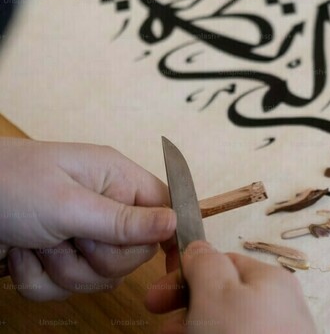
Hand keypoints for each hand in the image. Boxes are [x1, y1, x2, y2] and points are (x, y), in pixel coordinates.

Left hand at [0, 137, 175, 300]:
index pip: (165, 208)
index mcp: (115, 179)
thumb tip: (175, 223)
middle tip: (70, 238)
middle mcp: (104, 206)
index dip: (168, 234)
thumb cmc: (6, 185)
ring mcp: (81, 234)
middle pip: (133, 253)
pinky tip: (21, 253)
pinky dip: (39, 279)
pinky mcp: (58, 257)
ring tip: (37, 242)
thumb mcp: (68, 203)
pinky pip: (66, 288)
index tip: (167, 262)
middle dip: (98, 257)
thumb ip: (124, 220)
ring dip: (63, 269)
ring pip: (100, 277)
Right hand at [145, 241, 317, 333]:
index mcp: (268, 279)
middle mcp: (276, 306)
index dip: (184, 276)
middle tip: (164, 331)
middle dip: (185, 312)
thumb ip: (205, 264)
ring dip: (193, 332)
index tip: (154, 298)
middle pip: (220, 299)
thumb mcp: (217, 292)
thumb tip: (197, 248)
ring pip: (225, 326)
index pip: (222, 264)